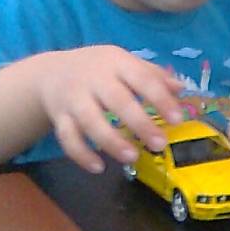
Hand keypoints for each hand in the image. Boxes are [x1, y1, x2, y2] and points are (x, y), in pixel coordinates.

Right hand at [33, 46, 183, 171]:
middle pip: (117, 101)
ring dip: (111, 141)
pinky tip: (99, 167)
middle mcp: (93, 79)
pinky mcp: (59, 117)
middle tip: (159, 144)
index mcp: (116, 63)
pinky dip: (81, 154)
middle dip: (140, 123)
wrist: (50, 72)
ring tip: (132, 157)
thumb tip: (179, 89)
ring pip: (90, 121)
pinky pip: (67, 138)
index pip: (142, 78)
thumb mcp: (124, 64)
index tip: (177, 119)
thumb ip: (152, 75)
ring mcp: (73, 98)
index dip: (160, 99)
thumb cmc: (99, 70)